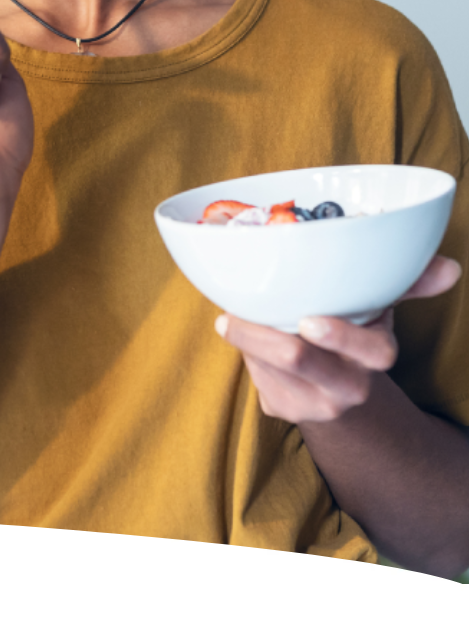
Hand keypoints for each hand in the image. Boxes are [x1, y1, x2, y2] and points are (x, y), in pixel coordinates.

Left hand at [215, 255, 461, 423]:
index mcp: (375, 356)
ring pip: (268, 366)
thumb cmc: (354, 328)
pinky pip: (256, 377)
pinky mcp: (281, 410)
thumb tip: (451, 268)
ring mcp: (312, 404)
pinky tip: (247, 335)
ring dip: (246, 337)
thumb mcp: (379, 304)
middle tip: (231, 317)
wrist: (333, 386)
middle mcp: (348, 387)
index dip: (340, 337)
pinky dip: (245, 350)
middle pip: (299, 360)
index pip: (368, 352)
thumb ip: (410, 282)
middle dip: (262, 338)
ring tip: (234, 315)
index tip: (308, 319)